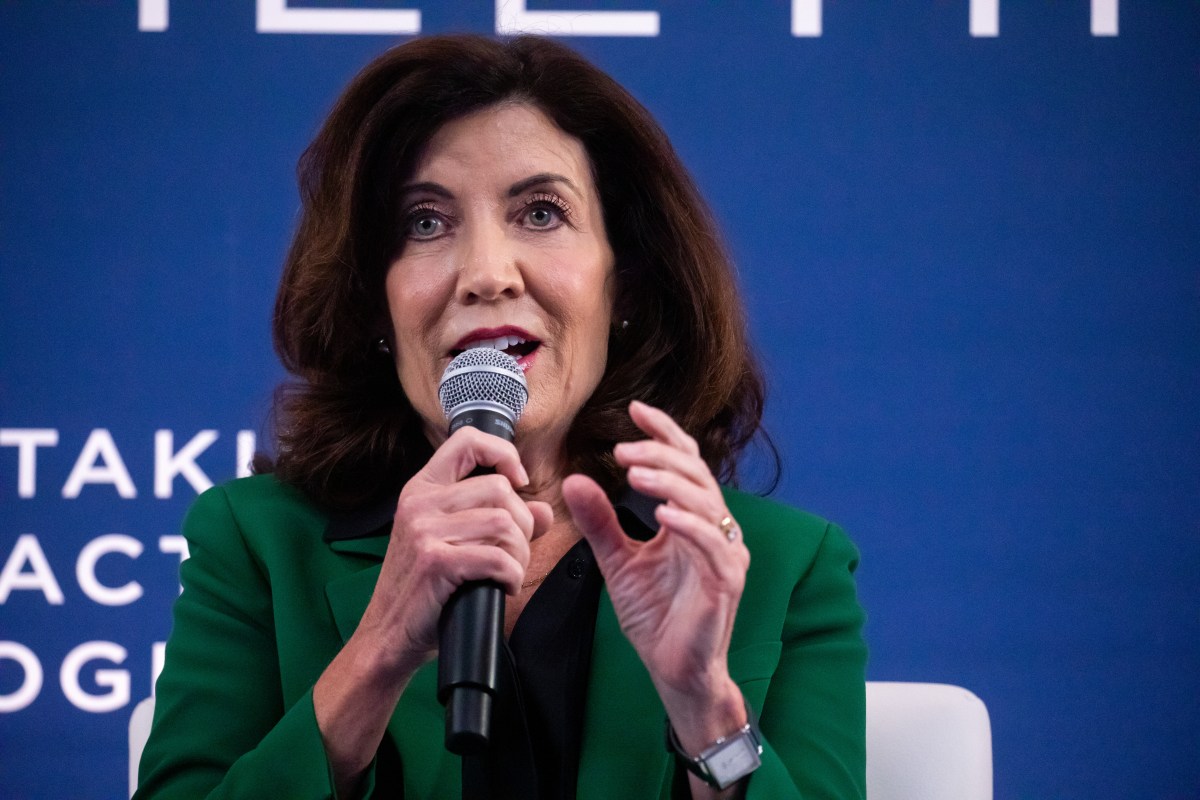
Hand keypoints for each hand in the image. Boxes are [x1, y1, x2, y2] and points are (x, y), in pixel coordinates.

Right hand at [357, 426, 554, 677]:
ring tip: (508, 573)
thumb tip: (543, 511)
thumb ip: (499, 522)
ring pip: (504, 523)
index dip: (502, 454)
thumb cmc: (423, 592)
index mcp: (422, 489)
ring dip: (519, 554)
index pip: (467, 441)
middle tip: (513, 553)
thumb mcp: (454, 544)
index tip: (518, 481)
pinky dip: (512, 576)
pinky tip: (503, 587)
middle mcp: (420, 502)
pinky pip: (498, 558)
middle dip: (522, 524)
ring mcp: (424, 530)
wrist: (386, 636)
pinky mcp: (435, 561)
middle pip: (499, 489)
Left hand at [562, 401, 748, 752]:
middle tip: (622, 450)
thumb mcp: (618, 560)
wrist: (674, 669)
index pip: (685, 462)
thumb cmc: (656, 616)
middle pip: (695, 474)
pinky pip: (712, 544)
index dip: (664, 433)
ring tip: (635, 474)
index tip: (636, 410)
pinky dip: (688, 525)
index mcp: (692, 519)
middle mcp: (715, 529)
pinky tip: (662, 515)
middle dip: (659, 455)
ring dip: (670, 484)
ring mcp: (726, 553)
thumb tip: (575, 480)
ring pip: (705, 502)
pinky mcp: (727, 581)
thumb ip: (600, 521)